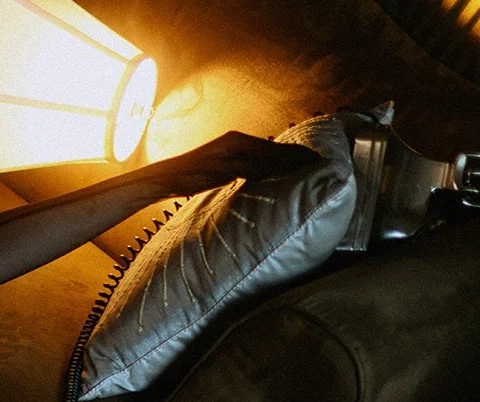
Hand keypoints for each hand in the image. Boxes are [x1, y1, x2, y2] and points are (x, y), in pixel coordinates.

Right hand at [145, 131, 321, 192]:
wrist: (162, 178)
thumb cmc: (188, 175)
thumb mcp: (218, 169)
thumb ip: (238, 169)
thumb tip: (259, 176)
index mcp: (235, 140)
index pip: (271, 146)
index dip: (294, 152)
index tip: (314, 158)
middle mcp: (235, 141)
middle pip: (274, 149)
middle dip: (299, 156)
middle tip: (322, 162)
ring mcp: (229, 152)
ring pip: (267, 157)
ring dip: (290, 163)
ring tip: (310, 169)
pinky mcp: (222, 165)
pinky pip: (252, 168)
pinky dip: (271, 172)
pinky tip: (284, 177)